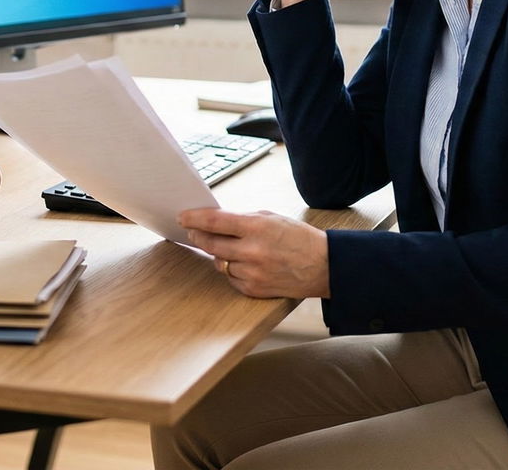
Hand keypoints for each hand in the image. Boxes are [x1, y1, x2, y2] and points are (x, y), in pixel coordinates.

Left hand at [178, 208, 329, 298]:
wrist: (324, 266)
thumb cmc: (299, 238)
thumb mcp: (272, 218)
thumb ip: (243, 219)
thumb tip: (216, 221)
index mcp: (257, 228)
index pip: (215, 221)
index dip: (194, 218)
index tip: (183, 217)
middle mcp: (252, 251)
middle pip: (210, 244)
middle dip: (198, 236)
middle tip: (192, 232)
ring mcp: (252, 273)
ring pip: (219, 263)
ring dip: (219, 254)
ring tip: (228, 247)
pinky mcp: (254, 289)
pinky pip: (231, 278)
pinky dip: (233, 270)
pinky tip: (244, 263)